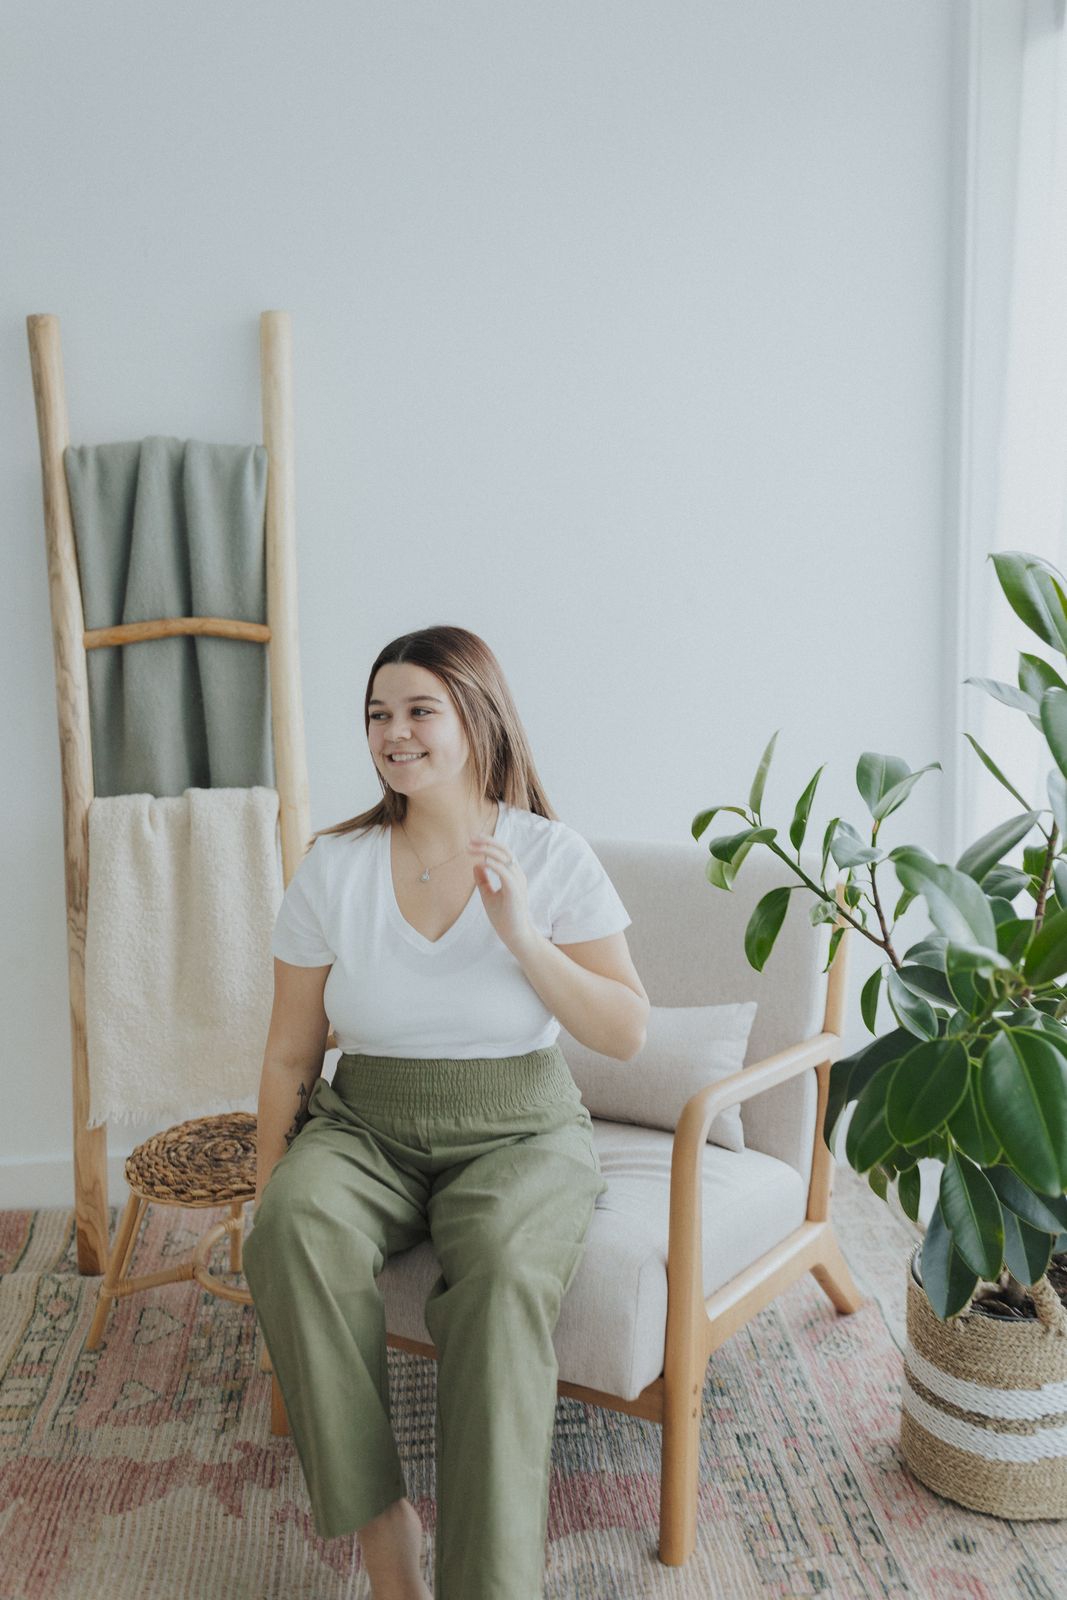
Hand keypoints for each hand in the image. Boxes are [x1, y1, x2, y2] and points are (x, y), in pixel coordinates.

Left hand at [468, 833, 537, 953]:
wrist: (514, 935)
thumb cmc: (504, 917)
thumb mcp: (488, 895)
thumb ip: (483, 880)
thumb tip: (475, 865)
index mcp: (513, 874)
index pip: (503, 852)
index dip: (489, 843)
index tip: (472, 840)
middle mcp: (517, 875)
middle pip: (505, 850)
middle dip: (487, 841)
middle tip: (470, 839)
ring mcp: (518, 882)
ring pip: (504, 857)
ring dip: (486, 850)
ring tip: (471, 848)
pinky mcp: (514, 890)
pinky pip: (504, 871)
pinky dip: (491, 864)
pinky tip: (479, 863)